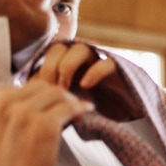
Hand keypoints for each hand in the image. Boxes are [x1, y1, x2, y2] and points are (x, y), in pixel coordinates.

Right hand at [0, 81, 93, 165]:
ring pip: (56, 93)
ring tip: (74, 114)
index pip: (20, 87)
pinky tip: (85, 112)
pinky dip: (80, 108)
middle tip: (66, 111)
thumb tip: (32, 99)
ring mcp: (21, 113)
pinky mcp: (43, 125)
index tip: (48, 108)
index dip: (38, 98)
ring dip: (69, 102)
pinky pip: (70, 106)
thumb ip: (2, 112)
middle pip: (40, 86)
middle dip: (55, 97)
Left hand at [29, 41, 143, 121]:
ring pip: (79, 48)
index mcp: (70, 65)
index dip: (37, 72)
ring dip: (66, 67)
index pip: (46, 57)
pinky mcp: (122, 68)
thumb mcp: (72, 106)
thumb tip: (27, 99)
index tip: (34, 94)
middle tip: (48, 89)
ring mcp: (102, 61)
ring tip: (65, 89)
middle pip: (58, 48)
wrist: (138, 117)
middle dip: (48, 68)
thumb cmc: (103, 112)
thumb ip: (55, 99)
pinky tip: (86, 87)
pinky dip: (93, 72)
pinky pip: (105, 62)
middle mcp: (84, 60)